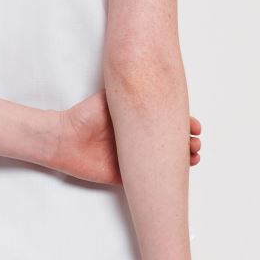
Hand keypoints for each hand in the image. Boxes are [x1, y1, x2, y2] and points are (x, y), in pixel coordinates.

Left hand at [50, 91, 201, 183]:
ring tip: (193, 156)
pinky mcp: (123, 176)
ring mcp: (131, 159)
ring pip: (162, 162)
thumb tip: (155, 78)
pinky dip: (163, 179)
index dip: (182, 125)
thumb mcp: (111, 98)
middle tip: (195, 142)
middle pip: (168, 143)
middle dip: (187, 143)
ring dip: (181, 160)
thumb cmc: (85, 115)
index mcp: (136, 122)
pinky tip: (177, 173)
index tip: (195, 125)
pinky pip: (147, 180)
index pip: (165, 124)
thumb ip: (131, 93)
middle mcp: (136, 141)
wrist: (63, 138)